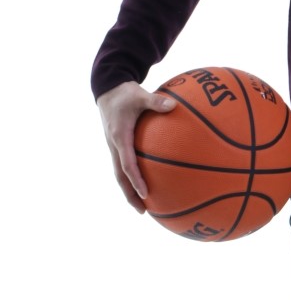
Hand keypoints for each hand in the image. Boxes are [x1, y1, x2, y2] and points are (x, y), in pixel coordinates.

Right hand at [97, 81, 175, 211]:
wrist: (107, 89)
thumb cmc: (125, 93)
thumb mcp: (140, 95)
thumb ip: (156, 101)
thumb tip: (174, 105)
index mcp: (119, 137)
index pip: (127, 164)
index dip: (135, 180)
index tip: (145, 193)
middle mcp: (114, 146)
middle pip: (120, 177)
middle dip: (130, 195)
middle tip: (142, 211)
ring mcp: (114, 146)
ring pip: (120, 174)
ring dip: (129, 190)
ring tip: (143, 205)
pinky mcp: (117, 144)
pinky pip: (123, 164)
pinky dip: (132, 176)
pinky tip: (146, 180)